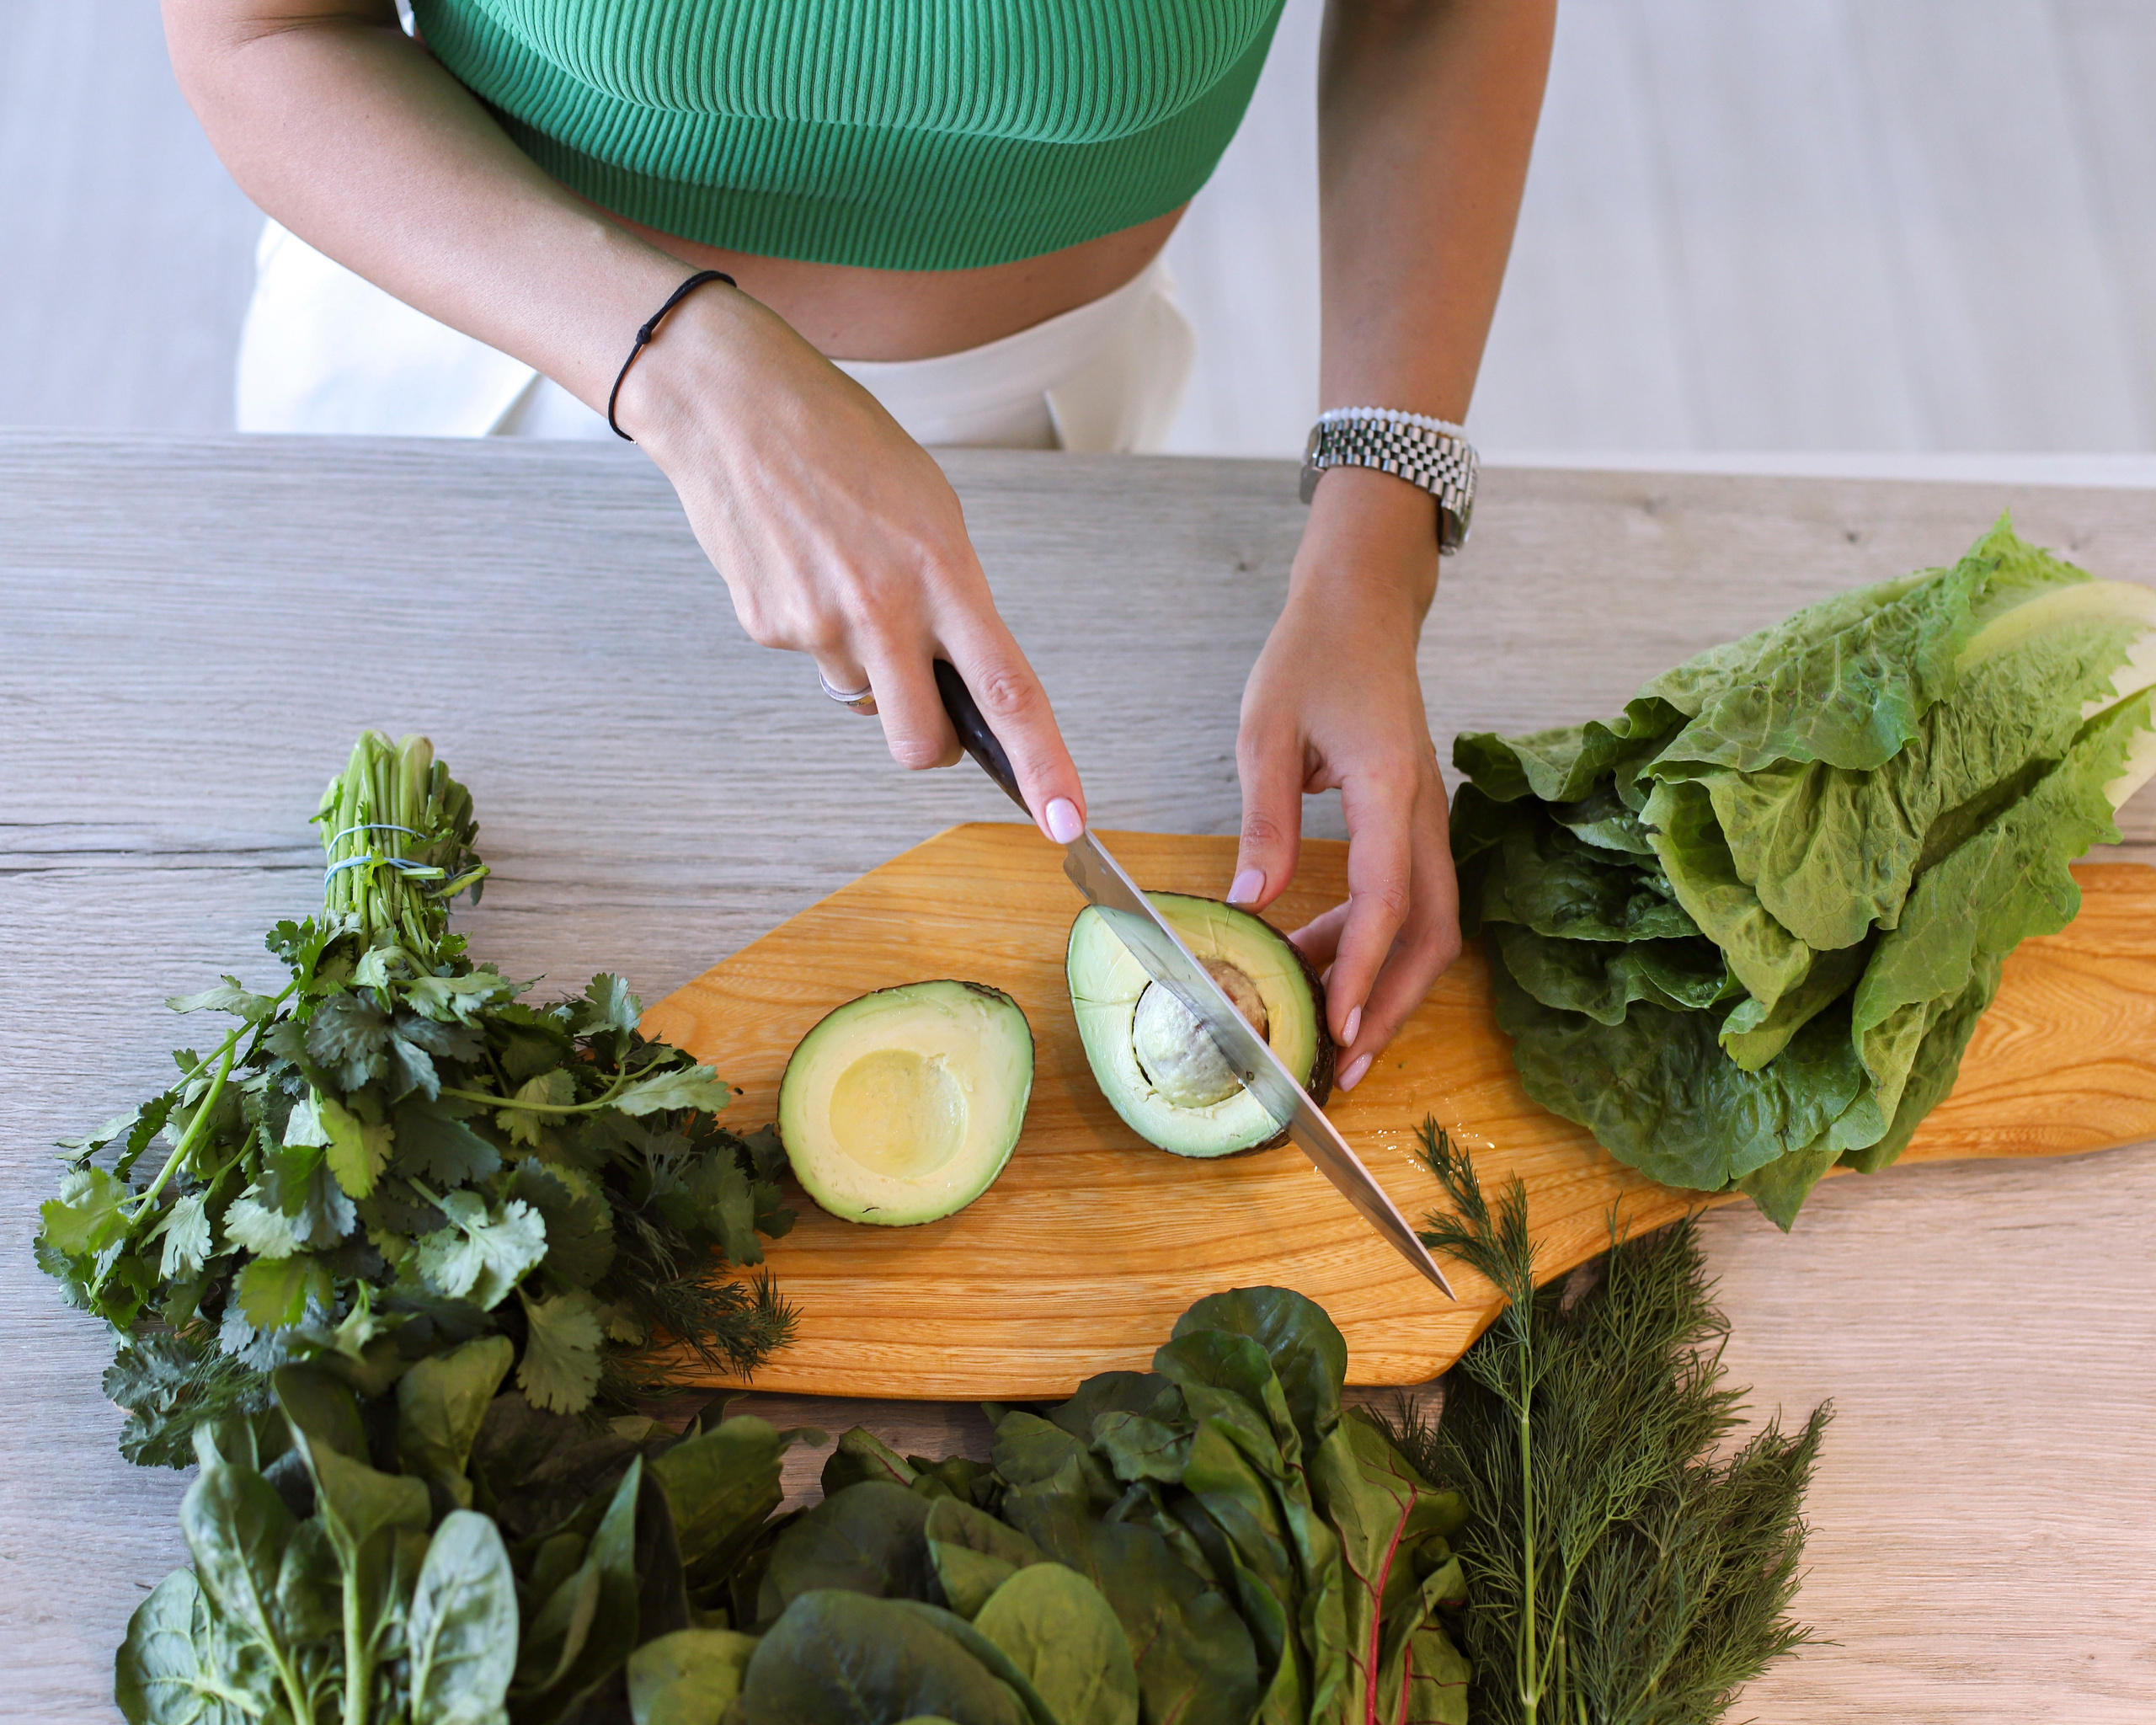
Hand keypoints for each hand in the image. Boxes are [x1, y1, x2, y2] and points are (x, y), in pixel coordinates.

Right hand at [616, 284, 1084, 840]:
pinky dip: (813, 628)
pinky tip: (803, 564)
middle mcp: (883, 609)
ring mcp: (818, 624)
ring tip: (844, 574)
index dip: (1044, 764)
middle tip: (926, 703)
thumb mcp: (930, 511)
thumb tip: (953, 679)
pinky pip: (809, 659)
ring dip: (863, 662)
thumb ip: (952, 598)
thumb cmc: (845, 446)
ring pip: (858, 696)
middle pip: (920, 741)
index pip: (1008, 691)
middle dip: (929, 744)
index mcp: (944, 572)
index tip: (1068, 824)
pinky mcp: (766, 625)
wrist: (734, 405)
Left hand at [1230, 469, 1461, 1089]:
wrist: (1362, 607)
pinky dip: (1373, 945)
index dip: (1363, 968)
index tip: (1339, 1025)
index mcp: (1390, 787)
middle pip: (1433, 934)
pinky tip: (1318, 964)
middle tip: (1344, 1065)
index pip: (1386, 898)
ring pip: (1430, 927)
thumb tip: (1252, 901)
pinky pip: (1409, 902)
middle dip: (1394, 1006)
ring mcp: (1427, 822)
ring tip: (1326, 1030)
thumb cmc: (1312, 657)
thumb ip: (1264, 818)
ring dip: (1386, 982)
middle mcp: (1424, 813)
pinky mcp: (1413, 827)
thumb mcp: (1265, 730)